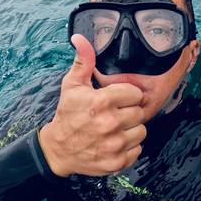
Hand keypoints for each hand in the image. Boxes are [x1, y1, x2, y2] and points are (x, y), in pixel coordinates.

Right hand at [39, 34, 145, 176]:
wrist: (58, 150)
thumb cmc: (67, 114)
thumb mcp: (72, 85)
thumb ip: (83, 60)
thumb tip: (80, 38)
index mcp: (101, 102)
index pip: (135, 93)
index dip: (126, 95)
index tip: (116, 99)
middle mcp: (109, 123)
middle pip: (140, 112)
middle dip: (129, 112)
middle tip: (114, 114)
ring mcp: (114, 145)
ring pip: (141, 131)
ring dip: (131, 130)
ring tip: (115, 128)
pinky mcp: (116, 162)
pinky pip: (137, 150)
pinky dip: (129, 147)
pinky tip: (115, 142)